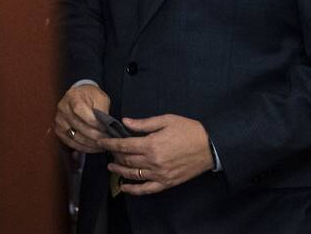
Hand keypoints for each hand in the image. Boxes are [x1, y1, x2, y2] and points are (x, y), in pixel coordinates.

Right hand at [54, 84, 110, 153]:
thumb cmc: (91, 97)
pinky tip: (93, 148)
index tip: (105, 127)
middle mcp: (63, 108)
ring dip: (90, 144)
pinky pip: (71, 143)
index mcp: (72, 96)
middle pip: (78, 125)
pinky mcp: (59, 131)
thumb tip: (107, 126)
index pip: (79, 110)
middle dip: (94, 135)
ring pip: (75, 137)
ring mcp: (59, 121)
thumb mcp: (100, 97)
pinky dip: (83, 148)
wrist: (80, 97)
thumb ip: (102, 109)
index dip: (92, 121)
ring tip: (102, 145)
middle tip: (106, 139)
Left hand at [100, 114, 214, 194]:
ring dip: (119, 172)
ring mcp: (159, 174)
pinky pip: (146, 189)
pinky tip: (125, 187)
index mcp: (151, 144)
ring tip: (111, 168)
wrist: (209, 146)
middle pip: (127, 160)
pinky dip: (133, 190)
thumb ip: (144, 123)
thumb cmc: (189, 130)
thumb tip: (125, 122)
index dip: (110, 144)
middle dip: (114, 156)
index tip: (101, 141)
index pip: (124, 145)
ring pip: (133, 175)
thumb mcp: (166, 120)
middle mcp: (153, 161)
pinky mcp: (166, 183)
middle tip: (108, 152)